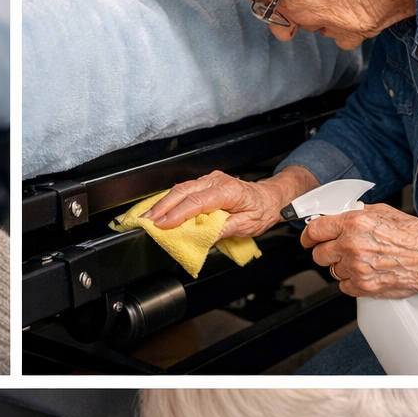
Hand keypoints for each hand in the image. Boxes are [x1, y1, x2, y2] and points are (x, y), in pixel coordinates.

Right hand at [140, 165, 317, 236]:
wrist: (270, 198)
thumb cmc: (261, 210)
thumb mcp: (247, 226)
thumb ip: (224, 230)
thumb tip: (203, 236)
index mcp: (228, 191)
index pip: (197, 202)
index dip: (178, 214)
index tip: (163, 225)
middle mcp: (217, 181)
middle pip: (183, 191)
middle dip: (162, 207)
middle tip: (147, 221)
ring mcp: (210, 179)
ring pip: (181, 188)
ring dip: (163, 203)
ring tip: (149, 217)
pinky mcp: (205, 183)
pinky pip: (184, 189)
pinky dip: (170, 200)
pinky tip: (160, 209)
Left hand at [301, 203, 417, 297]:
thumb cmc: (414, 236)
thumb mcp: (384, 212)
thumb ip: (357, 213)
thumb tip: (337, 214)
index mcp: (355, 223)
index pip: (314, 230)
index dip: (309, 236)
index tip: (309, 239)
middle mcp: (352, 245)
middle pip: (318, 254)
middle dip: (327, 252)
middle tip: (342, 250)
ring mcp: (356, 268)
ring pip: (332, 270)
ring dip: (343, 267)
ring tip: (364, 261)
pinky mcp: (362, 286)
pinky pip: (343, 286)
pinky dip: (352, 281)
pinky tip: (368, 272)